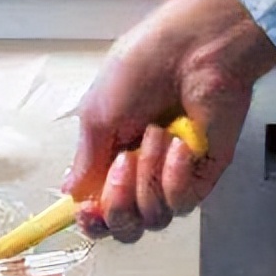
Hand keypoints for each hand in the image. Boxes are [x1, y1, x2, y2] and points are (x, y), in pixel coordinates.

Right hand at [64, 0, 275, 242]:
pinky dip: (175, 175)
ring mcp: (175, 175)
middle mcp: (142, 172)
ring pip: (153, 216)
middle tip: (121, 166)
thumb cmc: (143, 67)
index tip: (85, 213)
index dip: (91, 221)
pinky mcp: (205, 173)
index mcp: (111, 157)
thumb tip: (70, 190)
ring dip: (148, 177)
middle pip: (126, 226)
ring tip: (155, 135)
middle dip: (118, 205)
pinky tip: (179, 144)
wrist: (192, 49)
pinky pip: (183, 201)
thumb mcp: (97, 113)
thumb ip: (85, 160)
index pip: (99, 210)